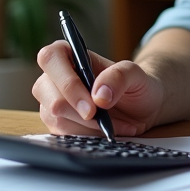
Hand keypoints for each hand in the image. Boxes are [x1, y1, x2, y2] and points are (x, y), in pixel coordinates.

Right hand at [33, 40, 165, 136]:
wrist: (142, 108)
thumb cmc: (136, 84)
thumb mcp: (136, 74)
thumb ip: (120, 76)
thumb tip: (99, 95)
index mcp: (70, 55)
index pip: (50, 58)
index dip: (66, 82)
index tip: (91, 104)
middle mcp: (55, 77)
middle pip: (47, 93)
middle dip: (75, 110)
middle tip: (101, 118)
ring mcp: (53, 101)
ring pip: (55, 117)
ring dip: (86, 125)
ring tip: (111, 122)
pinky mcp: (57, 123)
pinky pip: (63, 134)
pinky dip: (87, 135)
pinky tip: (105, 130)